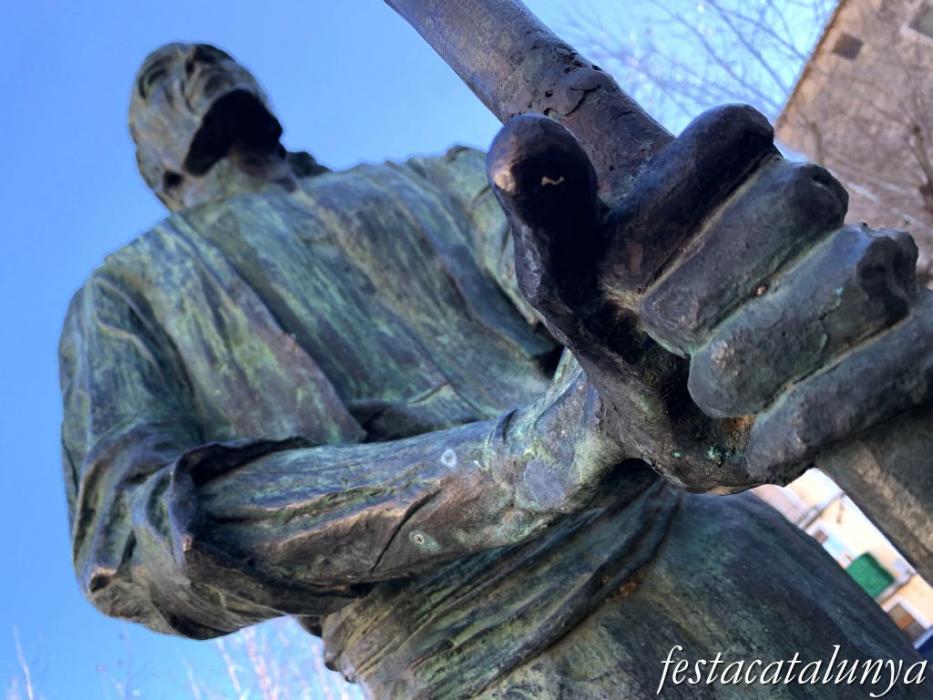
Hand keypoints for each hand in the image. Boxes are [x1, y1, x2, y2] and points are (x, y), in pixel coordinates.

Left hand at [486, 106, 931, 491]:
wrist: (660, 427)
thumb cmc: (610, 336)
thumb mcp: (561, 281)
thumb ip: (546, 215)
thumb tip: (520, 147)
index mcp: (727, 173)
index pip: (737, 134)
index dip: (675, 205)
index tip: (626, 274)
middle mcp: (806, 208)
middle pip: (802, 195)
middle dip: (713, 290)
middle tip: (666, 339)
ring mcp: (868, 270)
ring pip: (863, 272)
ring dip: (765, 350)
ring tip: (711, 389)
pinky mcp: (910, 341)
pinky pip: (908, 355)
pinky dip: (823, 409)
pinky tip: (763, 443)